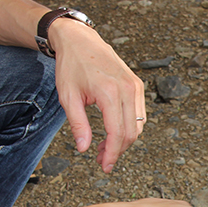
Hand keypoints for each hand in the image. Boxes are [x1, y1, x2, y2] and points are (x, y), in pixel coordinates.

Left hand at [50, 19, 145, 171]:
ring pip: (138, 126)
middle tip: (100, 159)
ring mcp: (135, 87)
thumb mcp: (68, 97)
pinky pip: (139, 114)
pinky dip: (129, 127)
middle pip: (131, 133)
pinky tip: (113, 131)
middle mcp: (127, 90)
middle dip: (117, 150)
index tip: (104, 166)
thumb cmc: (71, 66)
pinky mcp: (137, 85)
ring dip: (123, 141)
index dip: (111, 154)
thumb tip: (84, 149)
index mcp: (110, 93)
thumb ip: (78, 125)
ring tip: (104, 146)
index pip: (117, 133)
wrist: (79, 40)